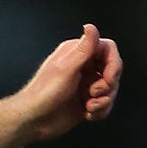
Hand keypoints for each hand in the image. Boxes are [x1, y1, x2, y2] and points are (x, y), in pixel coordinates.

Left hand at [14, 23, 123, 141]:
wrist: (33, 121)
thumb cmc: (43, 94)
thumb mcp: (66, 68)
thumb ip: (83, 49)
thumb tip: (91, 26)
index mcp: (77, 53)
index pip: (108, 49)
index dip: (114, 63)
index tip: (109, 78)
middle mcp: (83, 67)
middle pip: (112, 70)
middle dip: (108, 85)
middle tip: (93, 93)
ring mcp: (85, 85)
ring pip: (110, 89)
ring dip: (105, 100)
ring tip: (89, 106)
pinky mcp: (86, 102)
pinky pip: (105, 104)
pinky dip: (101, 110)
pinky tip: (88, 114)